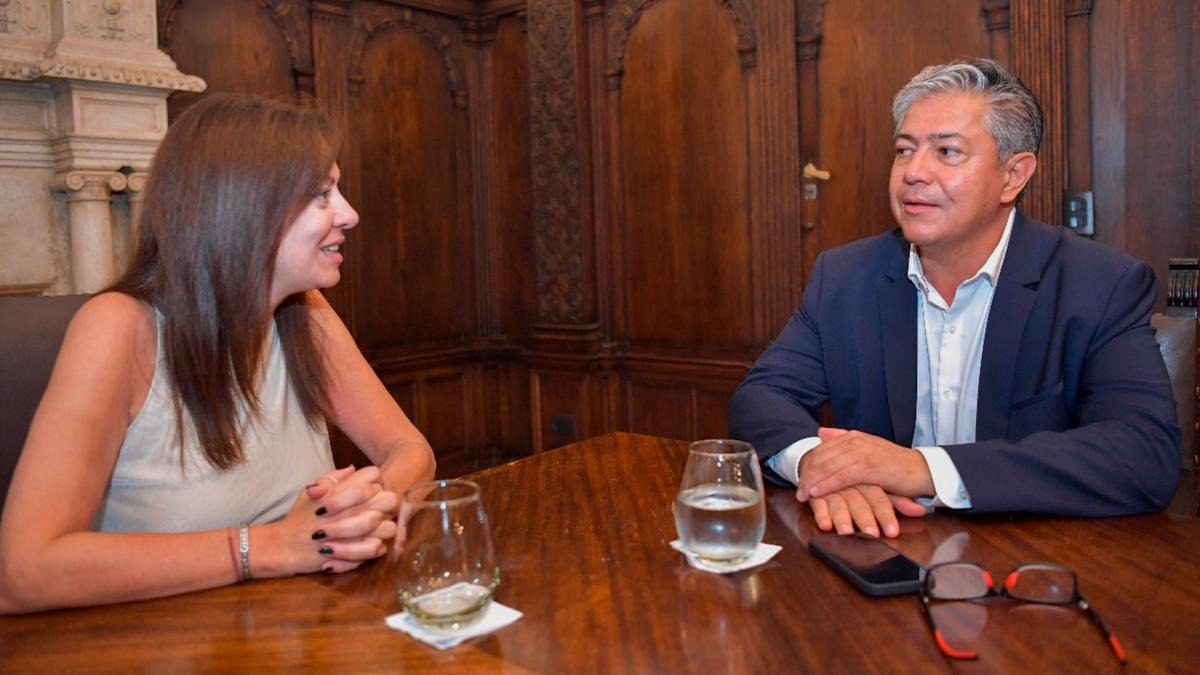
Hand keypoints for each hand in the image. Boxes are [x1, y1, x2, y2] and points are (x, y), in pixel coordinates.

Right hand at [264, 466, 398, 575]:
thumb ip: (333, 477)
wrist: (286, 546)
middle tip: (373, 511)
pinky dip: (375, 547)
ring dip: (382, 528)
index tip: (366, 493)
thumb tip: (353, 468)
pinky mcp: (354, 553)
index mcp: (342, 490)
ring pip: (388, 526)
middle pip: (388, 499)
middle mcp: (351, 508)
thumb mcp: (311, 490)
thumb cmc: (300, 517)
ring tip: (371, 531)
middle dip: (383, 504)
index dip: (373, 482)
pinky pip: (379, 548)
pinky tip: (366, 545)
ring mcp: (354, 532)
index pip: (374, 475)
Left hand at [797, 427, 934, 500]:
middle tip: (796, 491)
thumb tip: (820, 432)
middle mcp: (855, 441)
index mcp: (852, 436)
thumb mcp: (867, 449)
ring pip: (828, 466)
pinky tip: (817, 493)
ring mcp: (862, 452)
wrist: (921, 470)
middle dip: (806, 475)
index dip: (807, 464)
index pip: (821, 449)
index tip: (797, 479)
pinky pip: (841, 476)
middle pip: (821, 457)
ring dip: (812, 482)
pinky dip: (827, 485)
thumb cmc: (893, 465)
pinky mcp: (870, 466)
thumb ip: (843, 439)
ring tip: (802, 495)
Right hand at [807, 484, 926, 536]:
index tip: (892, 531)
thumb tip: (920, 510)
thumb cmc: (859, 477)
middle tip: (871, 535)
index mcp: (867, 476)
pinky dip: (820, 512)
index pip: (879, 496)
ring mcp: (831, 483)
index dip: (885, 514)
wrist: (830, 458)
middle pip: (858, 499)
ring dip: (841, 518)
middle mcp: (849, 480)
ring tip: (847, 533)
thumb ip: (898, 499)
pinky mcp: (816, 489)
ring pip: (837, 500)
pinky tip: (825, 525)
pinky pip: (817, 501)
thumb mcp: (880, 487)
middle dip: (864, 518)